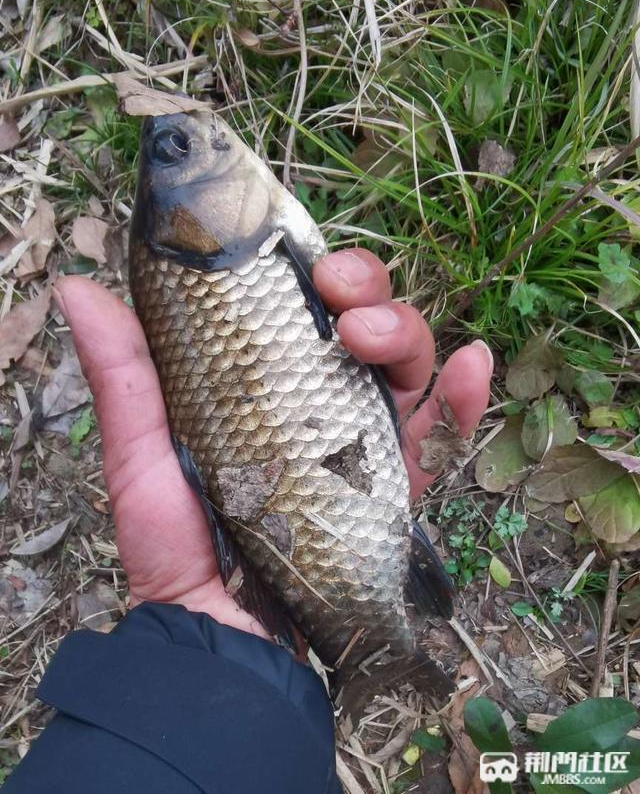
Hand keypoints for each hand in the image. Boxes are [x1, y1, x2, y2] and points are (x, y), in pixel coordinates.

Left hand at [55, 249, 490, 637]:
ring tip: (372, 339)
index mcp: (263, 385)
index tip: (305, 263)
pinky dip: (464, 396)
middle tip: (340, 299)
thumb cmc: (176, 550)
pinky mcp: (396, 488)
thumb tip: (76, 290)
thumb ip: (124, 379)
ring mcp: (361, 443)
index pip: (299, 307)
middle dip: (366, 292)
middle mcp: (316, 404)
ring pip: (405, 365)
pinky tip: (473, 362)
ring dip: (406, 332)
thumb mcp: (142, 459)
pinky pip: (444, 434)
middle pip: (362, 323)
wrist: (224, 642)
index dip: (311, 272)